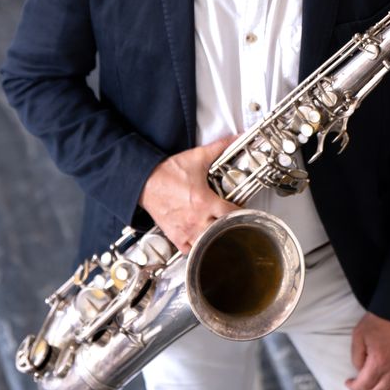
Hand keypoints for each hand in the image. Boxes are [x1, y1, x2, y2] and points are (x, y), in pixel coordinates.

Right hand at [139, 137, 238, 253]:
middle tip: (234, 224)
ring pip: (207, 244)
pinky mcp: (175, 236)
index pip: (232, 214)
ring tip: (219, 234)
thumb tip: (234, 138)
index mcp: (204, 202)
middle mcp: (196, 219)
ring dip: (215, 240)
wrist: (144, 181)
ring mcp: (185, 230)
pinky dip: (197, 248)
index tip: (244, 212)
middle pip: (222, 233)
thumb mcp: (197, 157)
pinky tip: (201, 241)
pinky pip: (189, 250)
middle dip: (230, 229)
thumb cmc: (168, 172)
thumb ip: (219, 147)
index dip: (242, 214)